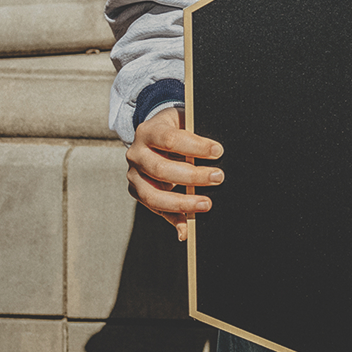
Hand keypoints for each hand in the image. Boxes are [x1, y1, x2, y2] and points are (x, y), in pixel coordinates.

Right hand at [126, 107, 223, 241]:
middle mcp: (136, 153)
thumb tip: (215, 153)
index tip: (218, 152)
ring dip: (182, 202)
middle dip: (192, 176)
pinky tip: (186, 229)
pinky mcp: (137, 191)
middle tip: (217, 177)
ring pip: (153, 195)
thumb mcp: (184, 122)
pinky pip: (155, 209)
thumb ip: (195, 135)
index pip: (170, 139)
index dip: (195, 147)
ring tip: (206, 204)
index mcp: (148, 131)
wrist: (154, 133)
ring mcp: (134, 175)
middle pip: (161, 169)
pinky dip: (172, 219)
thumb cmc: (176, 128)